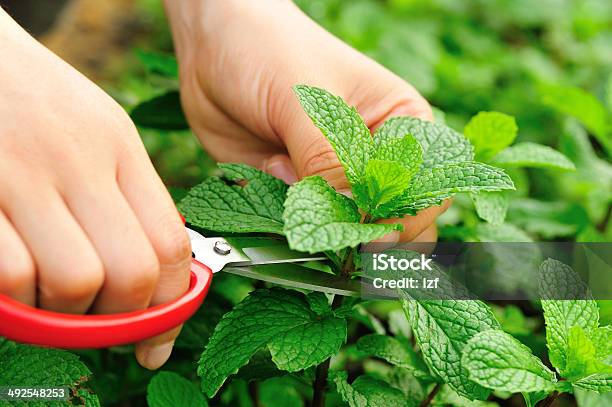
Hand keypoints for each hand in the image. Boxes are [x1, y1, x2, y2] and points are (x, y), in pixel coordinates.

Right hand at [0, 10, 190, 368]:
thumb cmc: (34, 101)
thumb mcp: (97, 131)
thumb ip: (128, 195)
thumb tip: (158, 274)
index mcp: (119, 146)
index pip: (171, 243)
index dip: (173, 305)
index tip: (159, 338)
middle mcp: (79, 159)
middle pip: (133, 272)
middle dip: (122, 319)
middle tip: (100, 322)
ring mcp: (21, 172)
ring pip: (75, 281)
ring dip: (64, 313)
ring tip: (50, 299)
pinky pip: (11, 274)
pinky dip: (16, 299)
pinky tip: (13, 286)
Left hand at [165, 0, 447, 241]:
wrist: (212, 45)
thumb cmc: (272, 51)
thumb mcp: (307, 100)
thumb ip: (330, 160)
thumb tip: (352, 218)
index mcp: (400, 125)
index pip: (424, 187)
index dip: (404, 216)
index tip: (372, 232)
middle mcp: (373, 157)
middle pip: (391, 218)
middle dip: (361, 230)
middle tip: (327, 222)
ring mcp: (334, 178)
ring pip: (344, 229)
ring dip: (316, 221)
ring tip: (283, 168)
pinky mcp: (298, 191)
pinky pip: (302, 226)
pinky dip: (284, 218)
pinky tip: (268, 166)